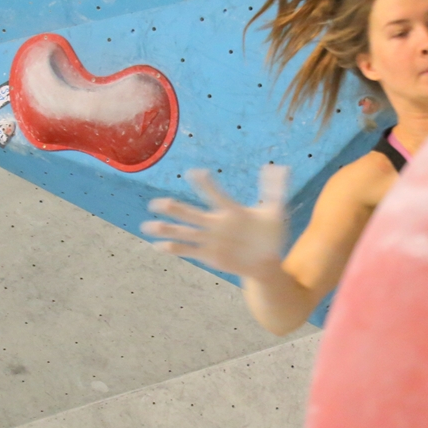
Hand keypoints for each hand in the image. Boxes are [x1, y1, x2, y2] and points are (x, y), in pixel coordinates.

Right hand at [142, 164, 288, 279]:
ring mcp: (211, 240)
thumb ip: (275, 190)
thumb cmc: (271, 234)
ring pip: (185, 232)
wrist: (268, 260)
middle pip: (192, 213)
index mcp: (231, 211)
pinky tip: (159, 247)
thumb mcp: (276, 211)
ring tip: (147, 226)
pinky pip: (189, 251)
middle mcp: (216, 223)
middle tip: (156, 203)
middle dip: (174, 208)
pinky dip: (175, 249)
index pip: (216, 195)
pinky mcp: (210, 255)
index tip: (195, 173)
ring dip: (167, 229)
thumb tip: (280, 167)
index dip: (206, 184)